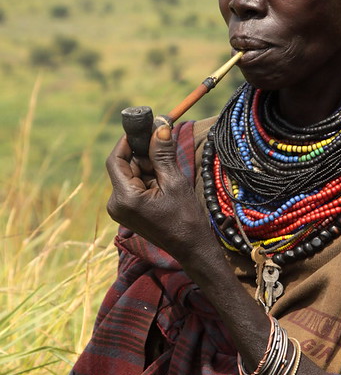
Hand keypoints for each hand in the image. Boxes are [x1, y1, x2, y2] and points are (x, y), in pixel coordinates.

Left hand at [106, 124, 209, 262]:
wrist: (191, 247)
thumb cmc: (185, 218)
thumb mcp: (175, 181)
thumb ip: (162, 154)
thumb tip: (159, 127)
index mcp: (124, 198)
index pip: (116, 160)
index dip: (127, 141)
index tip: (143, 128)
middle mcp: (116, 204)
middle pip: (124, 166)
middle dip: (144, 156)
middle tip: (165, 153)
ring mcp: (120, 209)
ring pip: (131, 175)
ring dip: (149, 168)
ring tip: (168, 178)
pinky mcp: (128, 211)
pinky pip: (134, 186)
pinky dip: (148, 179)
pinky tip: (164, 186)